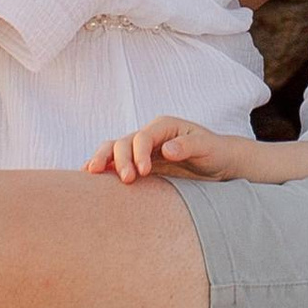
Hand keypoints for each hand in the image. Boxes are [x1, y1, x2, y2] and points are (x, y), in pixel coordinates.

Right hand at [88, 115, 237, 184]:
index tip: (144, 173)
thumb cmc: (215, 152)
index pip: (143, 137)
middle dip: (118, 159)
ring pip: (114, 149)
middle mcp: (149, 136)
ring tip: (92, 174)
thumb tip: (166, 149)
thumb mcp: (207, 147)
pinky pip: (115, 162)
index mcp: (164, 127)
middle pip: (124, 142)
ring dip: (103, 160)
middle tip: (126, 180)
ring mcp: (141, 150)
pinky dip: (102, 166)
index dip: (138, 153)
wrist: (219, 163)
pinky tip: (88, 176)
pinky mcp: (138, 164)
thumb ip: (188, 146)